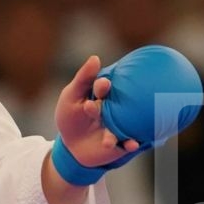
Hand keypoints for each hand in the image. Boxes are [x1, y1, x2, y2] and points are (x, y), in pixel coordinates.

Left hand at [54, 54, 141, 169]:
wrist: (72, 146)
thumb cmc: (71, 116)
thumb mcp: (71, 96)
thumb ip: (83, 79)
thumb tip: (95, 58)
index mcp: (105, 95)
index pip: (104, 88)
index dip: (103, 86)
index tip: (103, 84)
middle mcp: (116, 109)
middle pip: (119, 105)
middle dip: (118, 105)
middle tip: (111, 109)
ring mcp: (119, 126)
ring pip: (125, 126)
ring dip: (122, 129)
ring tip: (109, 137)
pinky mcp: (121, 143)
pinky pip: (128, 143)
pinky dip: (131, 144)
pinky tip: (132, 144)